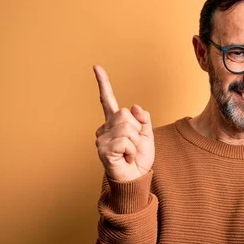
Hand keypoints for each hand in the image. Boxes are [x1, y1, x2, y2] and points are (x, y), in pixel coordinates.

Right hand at [93, 65, 154, 181]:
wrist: (137, 177)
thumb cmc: (139, 157)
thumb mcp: (147, 134)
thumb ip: (143, 118)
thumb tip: (135, 106)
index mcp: (115, 122)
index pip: (108, 100)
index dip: (103, 83)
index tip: (96, 67)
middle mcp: (105, 128)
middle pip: (126, 114)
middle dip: (137, 130)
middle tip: (133, 145)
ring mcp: (101, 139)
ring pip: (127, 128)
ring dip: (135, 142)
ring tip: (130, 153)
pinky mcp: (103, 149)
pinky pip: (125, 141)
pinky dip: (131, 150)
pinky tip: (126, 158)